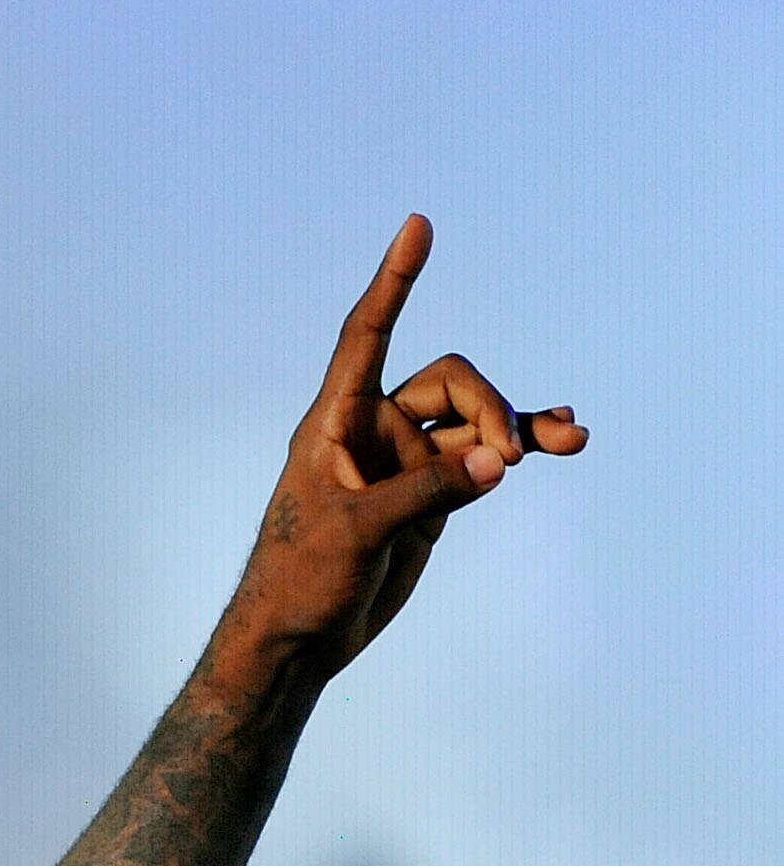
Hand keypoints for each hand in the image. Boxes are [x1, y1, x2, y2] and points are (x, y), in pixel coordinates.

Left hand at [218, 215, 584, 680]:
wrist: (299, 637)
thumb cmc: (299, 579)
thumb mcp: (356, 533)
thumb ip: (426, 494)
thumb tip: (498, 462)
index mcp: (334, 422)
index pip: (366, 335)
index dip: (393, 282)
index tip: (418, 227)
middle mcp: (373, 430)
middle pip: (450, 383)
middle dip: (487, 409)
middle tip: (505, 458)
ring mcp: (407, 461)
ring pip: (477, 423)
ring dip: (521, 427)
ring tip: (567, 441)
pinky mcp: (433, 494)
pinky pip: (485, 459)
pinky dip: (521, 446)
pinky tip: (565, 437)